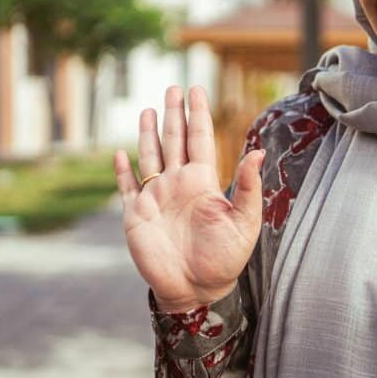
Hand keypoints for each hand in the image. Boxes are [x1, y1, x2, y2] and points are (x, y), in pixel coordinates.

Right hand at [113, 86, 264, 311]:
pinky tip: (119, 154)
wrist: (197, 290)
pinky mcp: (135, 215)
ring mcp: (155, 198)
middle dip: (173, 114)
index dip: (198, 114)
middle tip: (173, 87)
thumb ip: (248, 187)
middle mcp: (178, 184)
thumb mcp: (244, 222)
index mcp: (202, 182)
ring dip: (147, 134)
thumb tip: (258, 153)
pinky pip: (126, 188)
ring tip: (148, 109)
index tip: (197, 89)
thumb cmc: (225, 259)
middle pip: (174, 140)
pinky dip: (122, 171)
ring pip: (150, 157)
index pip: (199, 139)